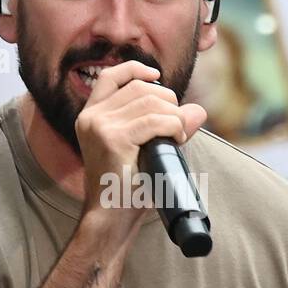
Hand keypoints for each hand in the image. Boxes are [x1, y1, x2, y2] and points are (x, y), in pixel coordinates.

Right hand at [75, 62, 207, 233]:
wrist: (111, 219)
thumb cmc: (127, 189)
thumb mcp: (143, 150)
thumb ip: (165, 126)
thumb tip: (197, 110)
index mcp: (90, 117)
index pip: (111, 76)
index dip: (136, 69)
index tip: (157, 75)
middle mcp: (91, 117)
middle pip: (140, 88)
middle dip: (168, 101)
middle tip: (176, 126)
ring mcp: (100, 126)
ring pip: (151, 102)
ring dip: (174, 117)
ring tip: (177, 137)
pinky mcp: (113, 139)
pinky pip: (155, 121)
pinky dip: (174, 127)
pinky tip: (177, 140)